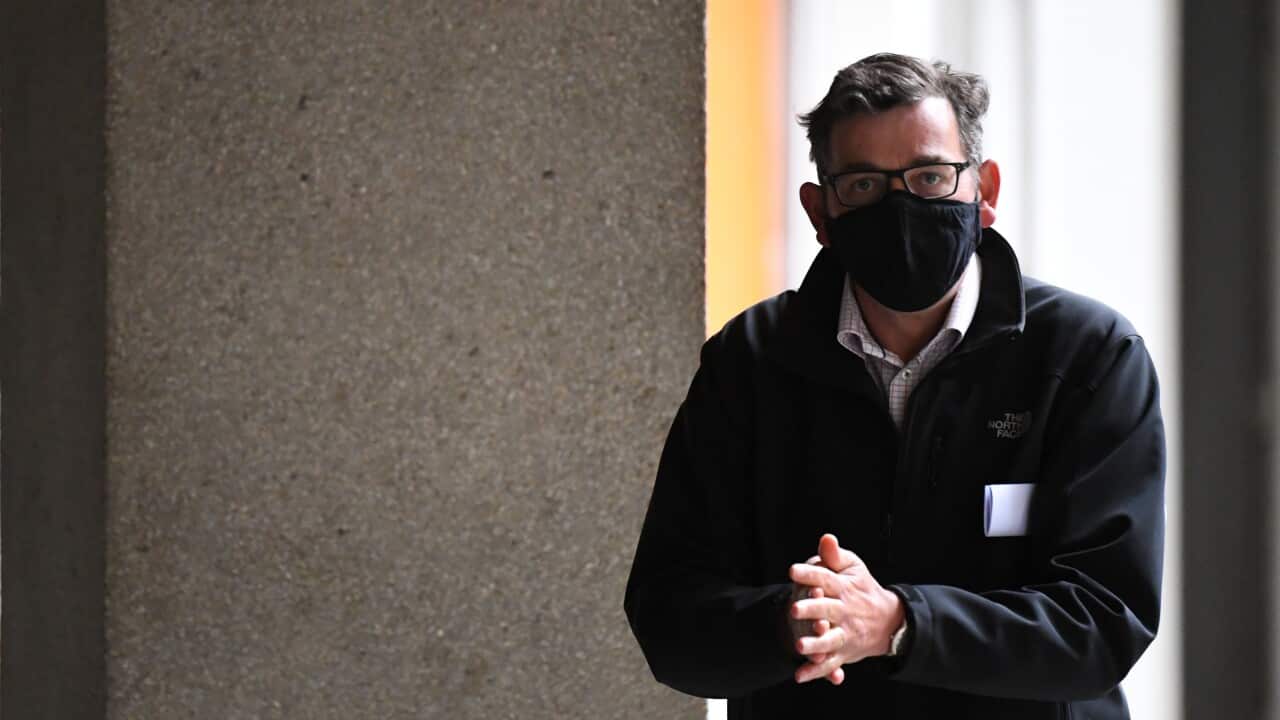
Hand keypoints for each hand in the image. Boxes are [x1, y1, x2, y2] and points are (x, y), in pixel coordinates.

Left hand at [785, 535, 860, 684]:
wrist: (888, 620)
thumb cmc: (862, 589)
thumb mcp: (853, 568)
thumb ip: (835, 555)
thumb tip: (826, 538)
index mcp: (843, 587)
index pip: (825, 578)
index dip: (809, 574)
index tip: (792, 571)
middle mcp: (844, 611)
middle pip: (827, 609)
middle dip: (811, 610)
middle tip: (793, 609)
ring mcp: (845, 633)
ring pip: (830, 640)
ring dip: (815, 644)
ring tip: (799, 645)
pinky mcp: (844, 652)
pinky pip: (829, 664)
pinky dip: (815, 672)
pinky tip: (799, 675)